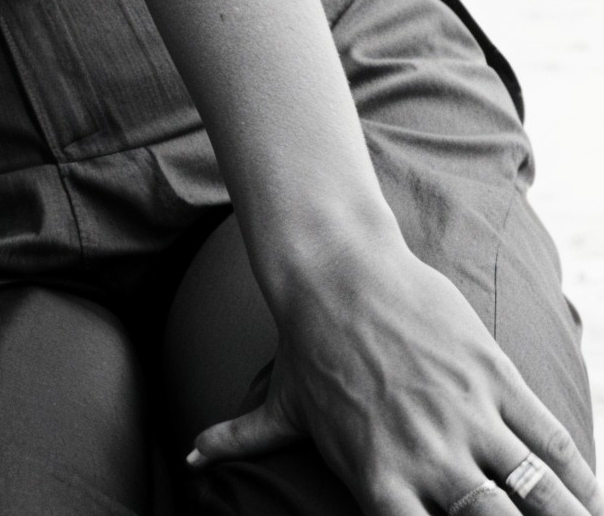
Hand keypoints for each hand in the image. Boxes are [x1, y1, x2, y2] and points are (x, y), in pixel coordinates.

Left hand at [190, 242, 600, 515]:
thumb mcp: (282, 404)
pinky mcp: (495, 377)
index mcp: (379, 479)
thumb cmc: (307, 341)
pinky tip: (594, 499)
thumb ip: (245, 442)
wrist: (334, 264)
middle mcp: (429, 456)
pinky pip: (552, 438)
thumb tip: (191, 459)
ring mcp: (467, 415)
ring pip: (539, 492)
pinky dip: (582, 476)